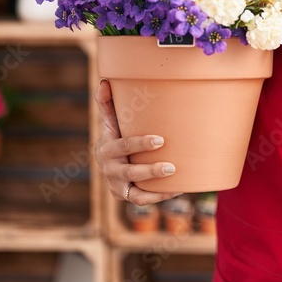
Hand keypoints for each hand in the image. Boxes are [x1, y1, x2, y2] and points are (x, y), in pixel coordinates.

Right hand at [94, 78, 182, 205]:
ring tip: (176, 182)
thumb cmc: (115, 134)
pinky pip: (141, 200)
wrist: (108, 160)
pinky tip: (176, 190)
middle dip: (150, 170)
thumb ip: (107, 103)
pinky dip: (158, 198)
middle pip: (129, 172)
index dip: (140, 144)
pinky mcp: (125, 195)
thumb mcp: (110, 120)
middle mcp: (109, 169)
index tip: (161, 140)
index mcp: (106, 148)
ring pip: (135, 192)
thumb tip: (105, 81)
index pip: (123, 146)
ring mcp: (116, 185)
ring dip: (156, 189)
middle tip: (172, 167)